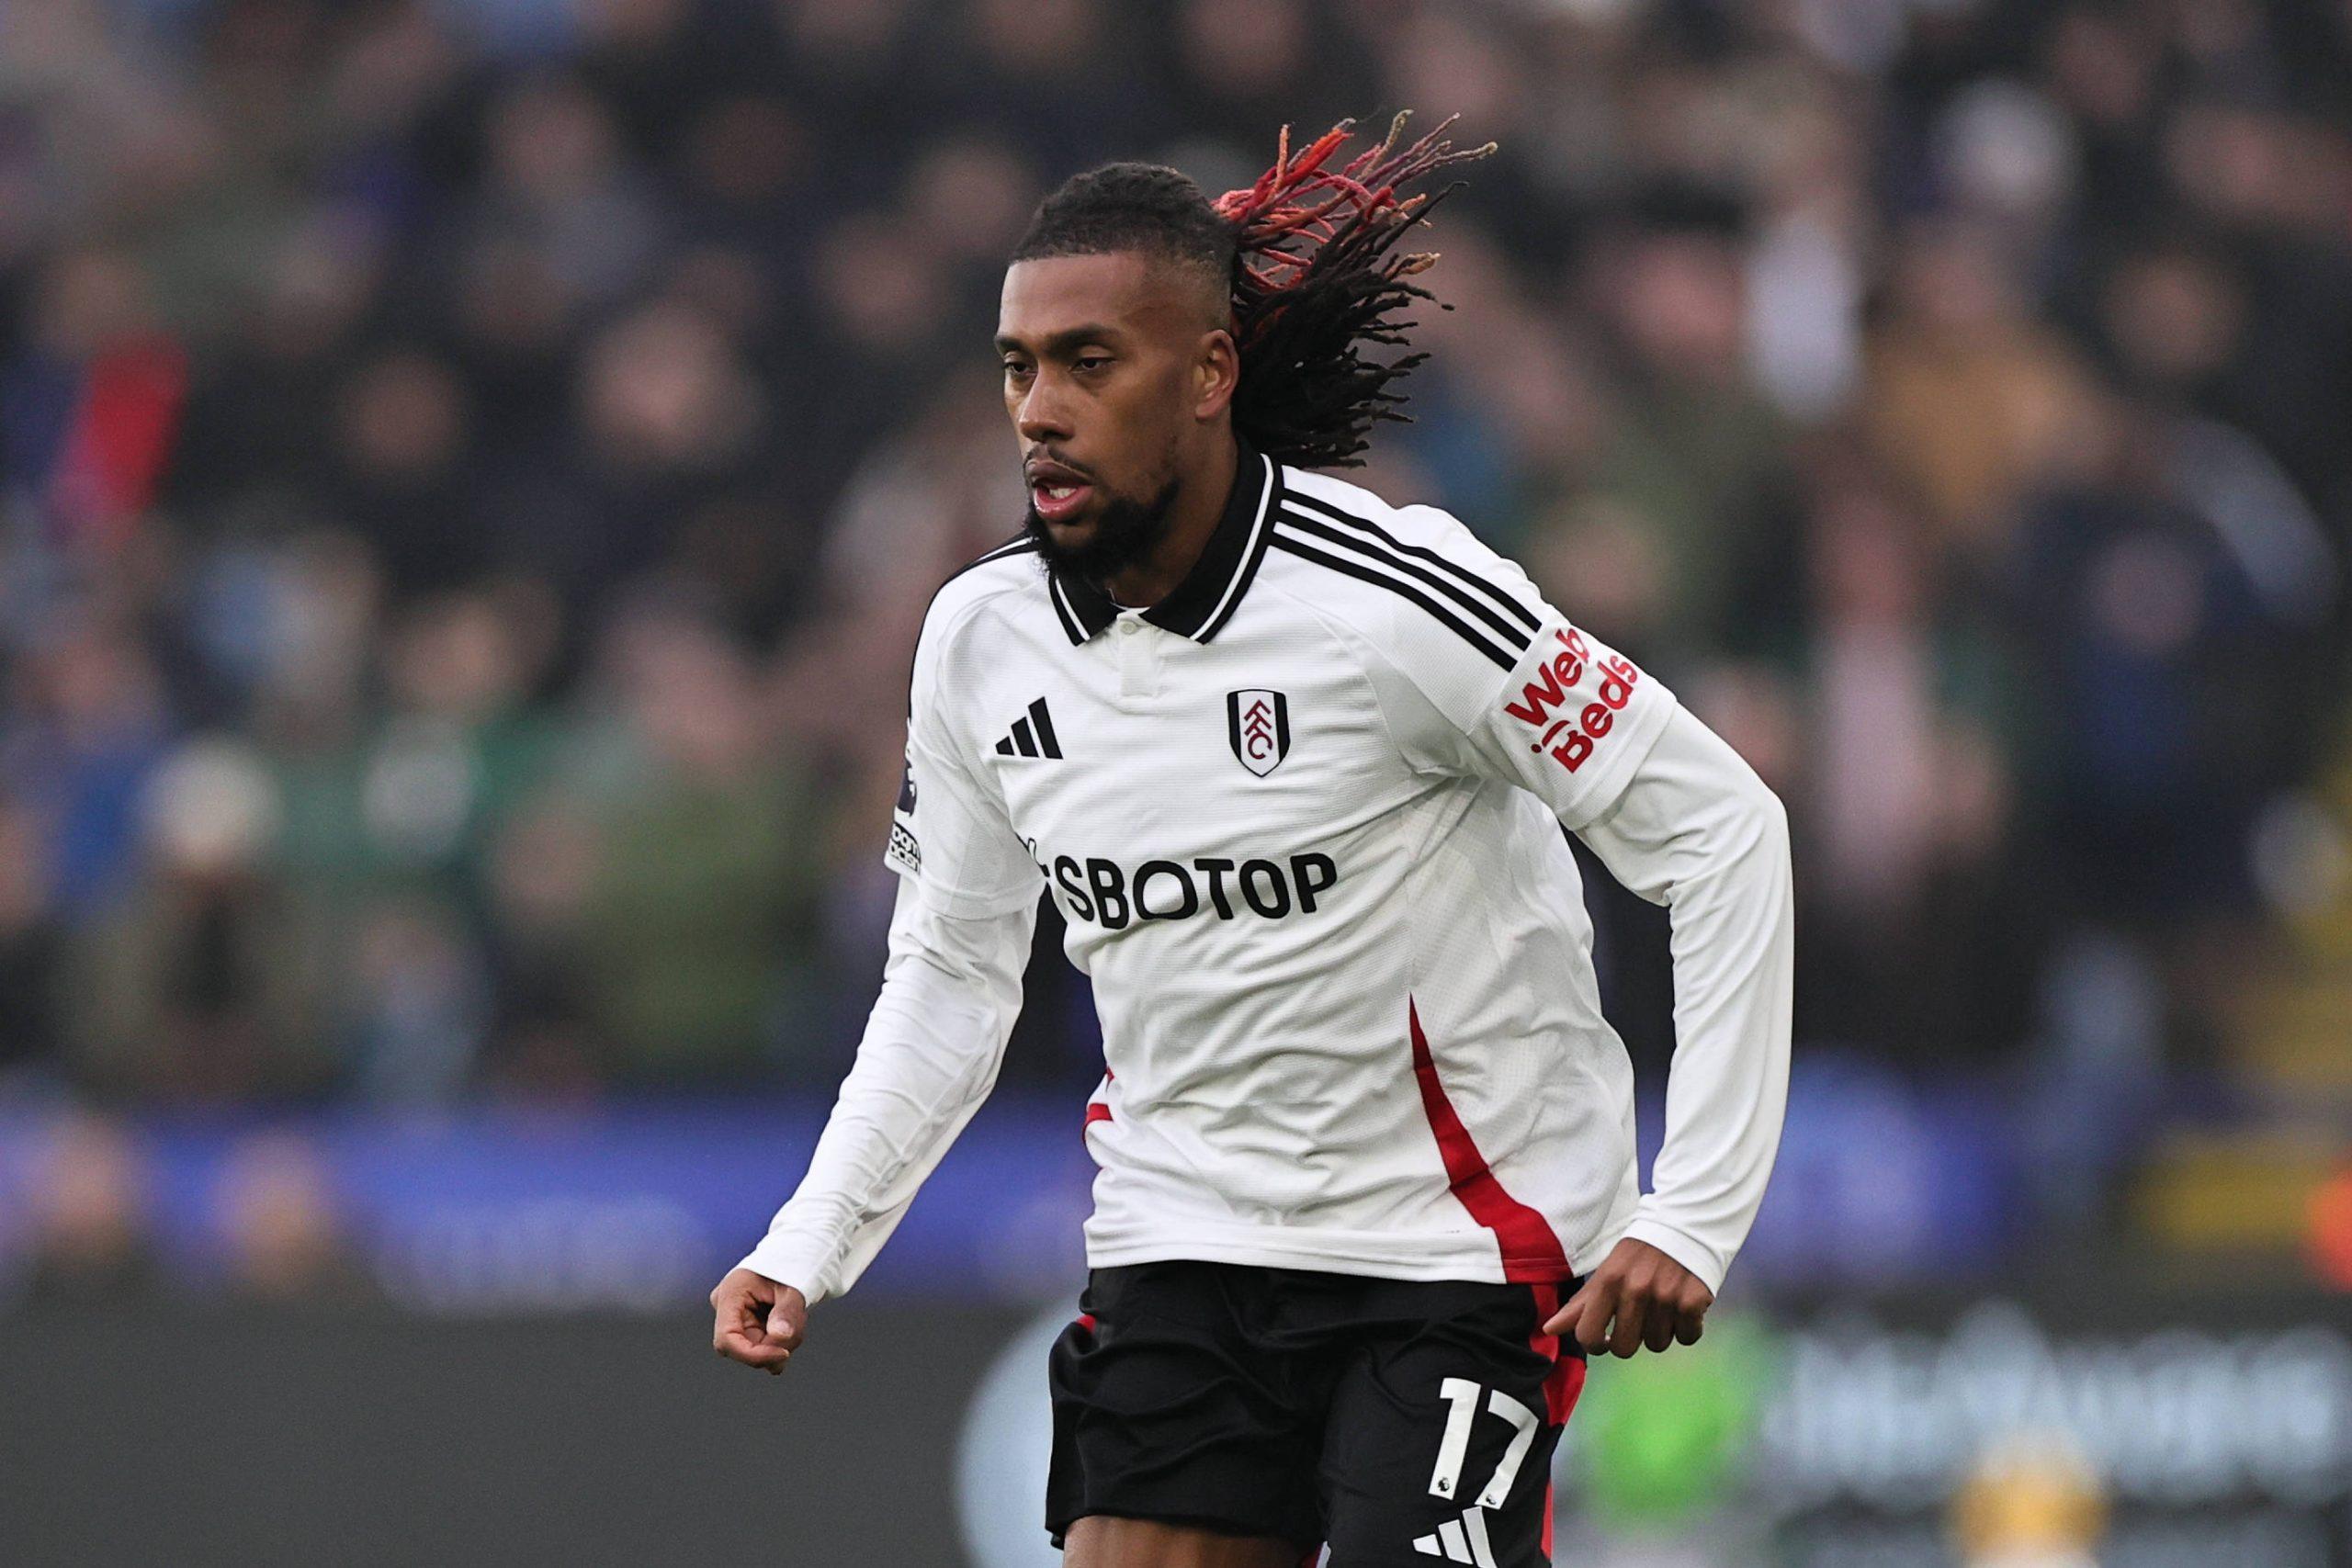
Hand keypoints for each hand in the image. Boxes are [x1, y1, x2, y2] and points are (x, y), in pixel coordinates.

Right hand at [710, 1267, 806, 1375]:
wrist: (794, 1258)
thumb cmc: (790, 1266)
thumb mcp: (793, 1286)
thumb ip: (787, 1312)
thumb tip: (779, 1336)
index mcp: (730, 1294)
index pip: (726, 1339)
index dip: (752, 1355)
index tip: (782, 1353)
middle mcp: (728, 1310)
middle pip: (744, 1348)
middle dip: (775, 1345)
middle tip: (799, 1322)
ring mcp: (738, 1320)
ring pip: (758, 1350)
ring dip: (784, 1341)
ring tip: (797, 1314)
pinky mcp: (750, 1327)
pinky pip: (765, 1346)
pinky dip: (783, 1340)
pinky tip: (792, 1321)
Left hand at [1544, 1239, 1711, 1357]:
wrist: (1686, 1225)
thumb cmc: (1639, 1255)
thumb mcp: (1607, 1272)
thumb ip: (1580, 1304)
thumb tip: (1549, 1329)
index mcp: (1608, 1281)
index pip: (1589, 1336)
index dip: (1597, 1344)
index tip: (1607, 1338)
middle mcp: (1635, 1289)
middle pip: (1624, 1349)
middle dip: (1631, 1340)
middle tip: (1639, 1318)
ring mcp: (1665, 1296)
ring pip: (1657, 1345)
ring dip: (1661, 1330)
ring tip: (1663, 1304)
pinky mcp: (1693, 1301)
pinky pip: (1688, 1337)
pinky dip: (1688, 1327)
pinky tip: (1685, 1304)